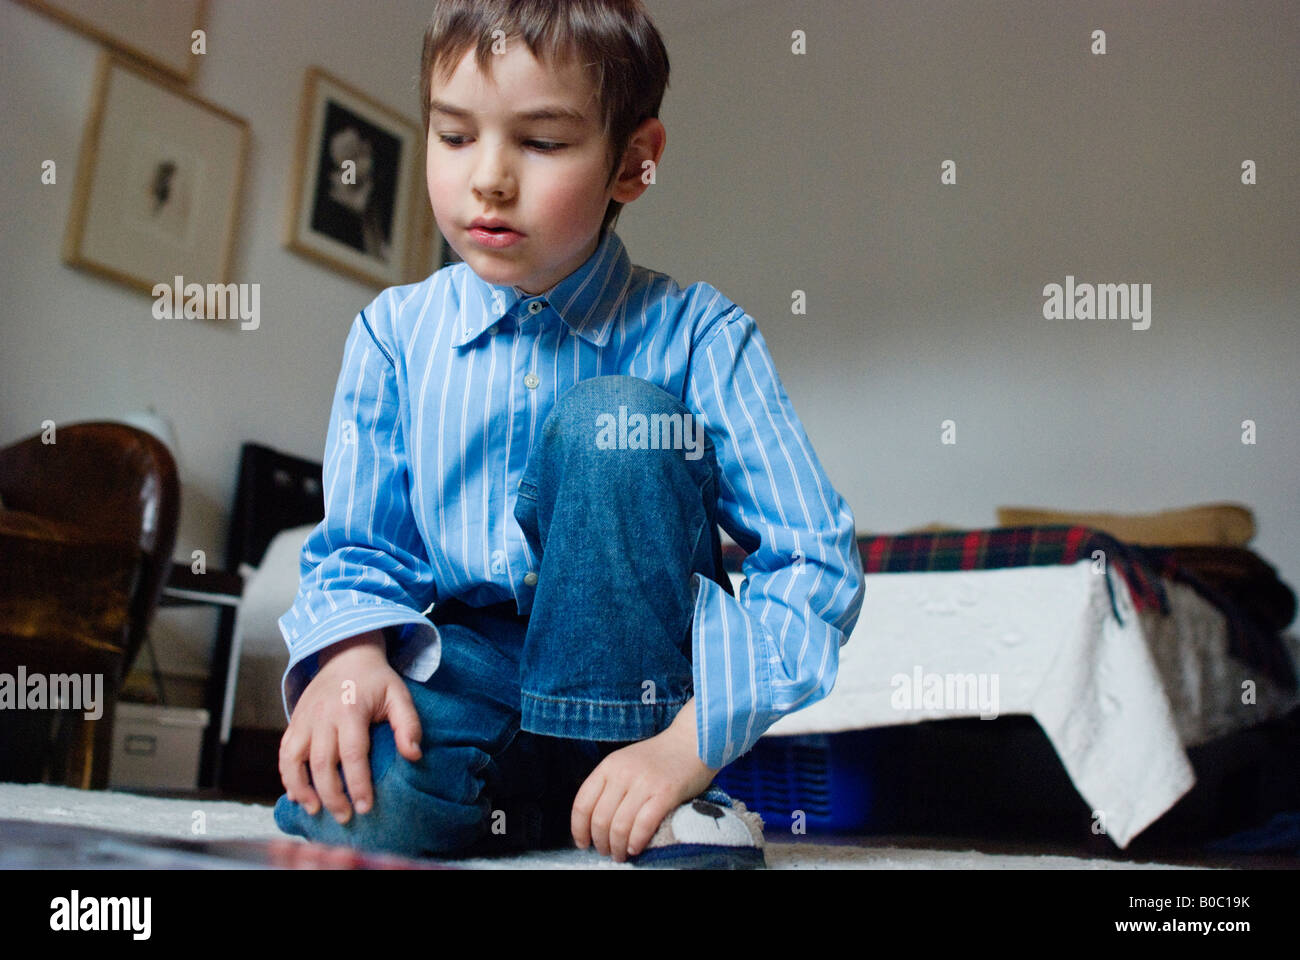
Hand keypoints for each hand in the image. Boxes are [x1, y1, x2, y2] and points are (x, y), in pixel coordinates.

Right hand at [278, 631, 422, 824]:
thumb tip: (414, 755)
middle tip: (345, 817)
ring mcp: (304, 719)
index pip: (353, 754)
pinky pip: (284, 753)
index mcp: (350, 710)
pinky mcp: (294, 721)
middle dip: (332, 795)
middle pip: (321, 763)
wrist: (346, 653)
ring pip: (294, 760)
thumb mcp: (399, 695)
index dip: (358, 784)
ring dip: (302, 789)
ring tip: (315, 810)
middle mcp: (323, 716)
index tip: (365, 807)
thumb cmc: (376, 680)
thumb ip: (409, 724)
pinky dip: (287, 776)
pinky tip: (297, 794)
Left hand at [570, 697, 716, 861]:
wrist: (693, 741)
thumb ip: (611, 785)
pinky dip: (636, 842)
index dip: (579, 829)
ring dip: (618, 847)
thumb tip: (596, 823)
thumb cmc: (660, 758)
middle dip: (600, 842)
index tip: (583, 843)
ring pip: (620, 826)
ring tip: (621, 855)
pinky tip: (636, 848)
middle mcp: (623, 773)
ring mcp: (644, 782)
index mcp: (609, 765)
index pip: (583, 803)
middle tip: (606, 852)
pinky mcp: (666, 793)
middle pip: (600, 819)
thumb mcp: (627, 763)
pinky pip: (644, 825)